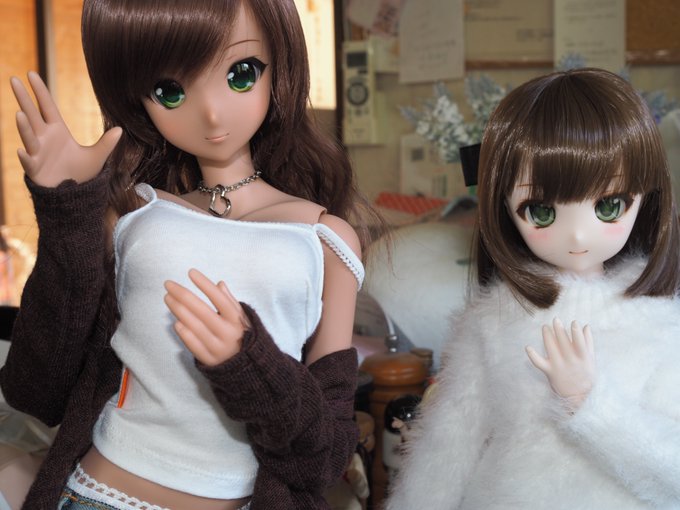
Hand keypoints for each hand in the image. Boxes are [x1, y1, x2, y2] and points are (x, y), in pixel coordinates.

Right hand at [10, 71, 121, 186]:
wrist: (73, 195)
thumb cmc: (81, 173)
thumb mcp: (96, 157)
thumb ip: (106, 144)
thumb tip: (120, 129)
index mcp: (57, 131)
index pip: (47, 106)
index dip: (39, 91)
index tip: (30, 73)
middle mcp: (44, 138)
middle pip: (32, 114)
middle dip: (23, 98)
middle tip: (13, 80)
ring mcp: (37, 153)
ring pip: (29, 136)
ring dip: (24, 126)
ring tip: (20, 114)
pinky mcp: (35, 169)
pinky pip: (28, 161)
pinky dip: (25, 157)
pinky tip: (21, 150)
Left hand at [164, 269, 249, 365]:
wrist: (247, 367)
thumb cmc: (241, 335)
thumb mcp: (241, 317)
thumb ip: (230, 301)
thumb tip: (219, 284)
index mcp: (236, 320)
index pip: (219, 298)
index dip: (204, 284)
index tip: (191, 272)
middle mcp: (228, 333)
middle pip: (202, 310)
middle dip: (183, 295)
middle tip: (169, 285)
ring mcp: (218, 347)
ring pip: (194, 326)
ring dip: (178, 310)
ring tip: (168, 298)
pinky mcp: (209, 360)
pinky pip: (193, 344)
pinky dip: (183, 332)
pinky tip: (175, 321)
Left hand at [526, 318, 595, 407]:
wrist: (577, 396)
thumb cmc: (585, 375)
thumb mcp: (590, 360)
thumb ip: (588, 343)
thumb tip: (585, 326)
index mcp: (582, 358)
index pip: (579, 342)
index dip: (576, 331)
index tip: (574, 322)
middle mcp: (570, 361)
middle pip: (563, 342)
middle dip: (559, 329)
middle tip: (555, 319)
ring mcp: (559, 366)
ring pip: (551, 347)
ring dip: (547, 335)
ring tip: (545, 327)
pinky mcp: (549, 371)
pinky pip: (539, 362)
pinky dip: (532, 355)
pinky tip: (528, 347)